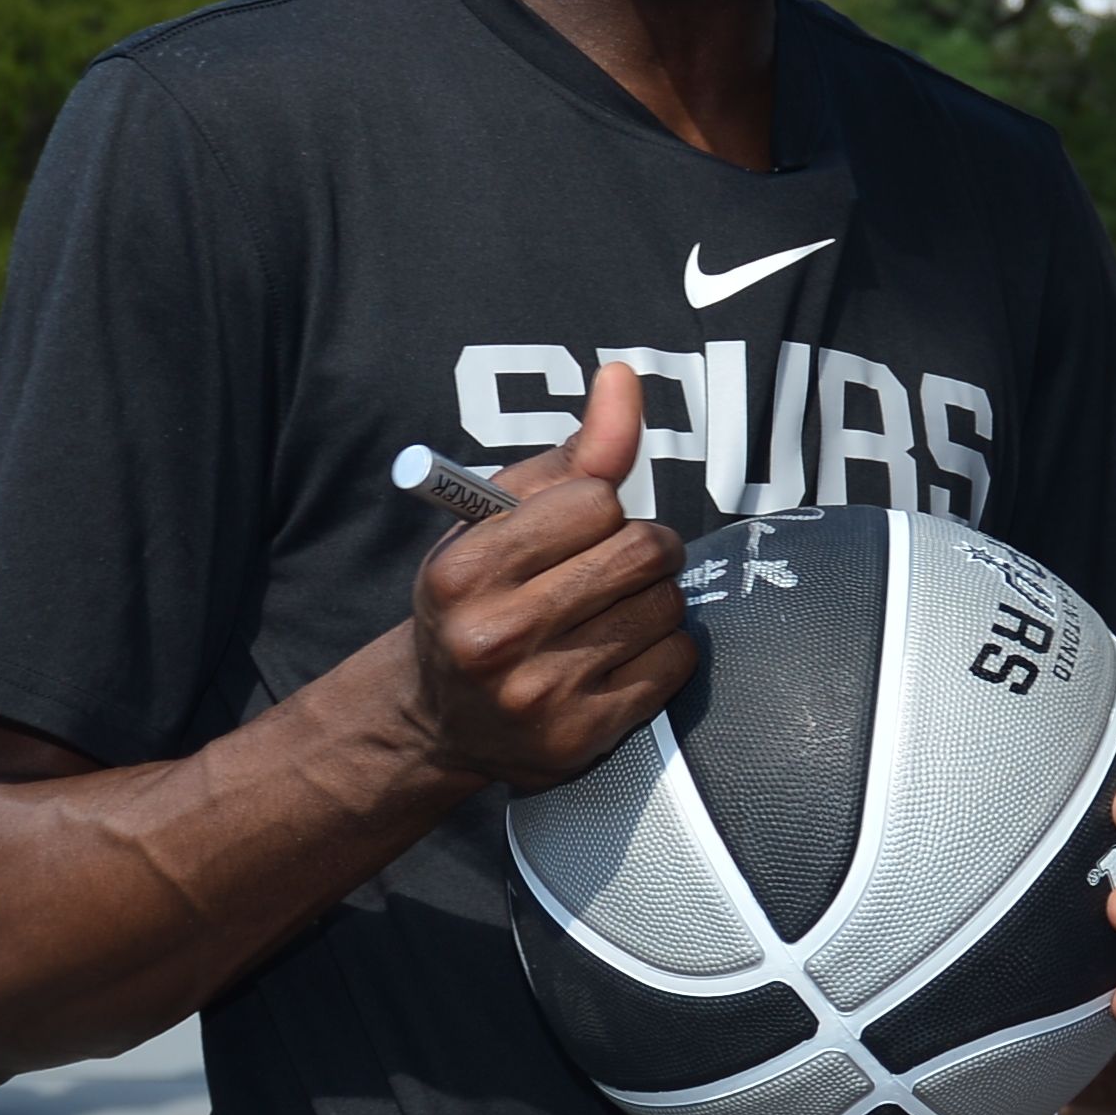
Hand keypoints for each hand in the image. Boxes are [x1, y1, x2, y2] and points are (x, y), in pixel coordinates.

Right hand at [402, 363, 698, 792]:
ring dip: (656, 599)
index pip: (594, 500)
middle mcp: (495, 636)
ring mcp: (540, 694)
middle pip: (642, 551)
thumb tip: (623, 377)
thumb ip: (574, 453)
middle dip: (646, 547)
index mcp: (464, 571)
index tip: (584, 525)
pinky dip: (666, 649)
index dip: (602, 506)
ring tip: (615, 609)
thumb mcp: (501, 522)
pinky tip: (625, 652)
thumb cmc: (479, 598)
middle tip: (622, 562)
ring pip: (666, 606)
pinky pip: (676, 663)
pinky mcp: (583, 737)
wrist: (439, 718)